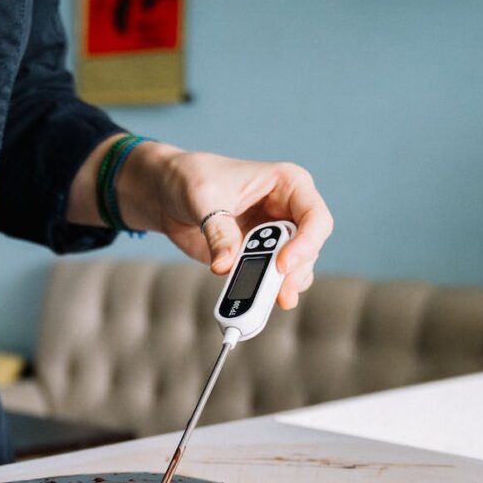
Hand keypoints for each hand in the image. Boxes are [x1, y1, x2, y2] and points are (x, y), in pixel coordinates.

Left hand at [126, 144, 332, 309]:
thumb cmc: (191, 178)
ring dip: (279, 287)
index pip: (315, 218)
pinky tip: (248, 302)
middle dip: (293, 273)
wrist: (168, 194)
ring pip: (293, 269)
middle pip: (308, 249)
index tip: (282, 265)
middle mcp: (288, 211)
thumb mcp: (203, 198)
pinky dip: (261, 293)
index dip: (306, 244)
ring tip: (258, 303)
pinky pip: (269, 280)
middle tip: (276, 295)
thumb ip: (219, 231)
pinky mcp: (258, 257)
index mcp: (288, 184)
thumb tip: (226, 265)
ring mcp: (274, 237)